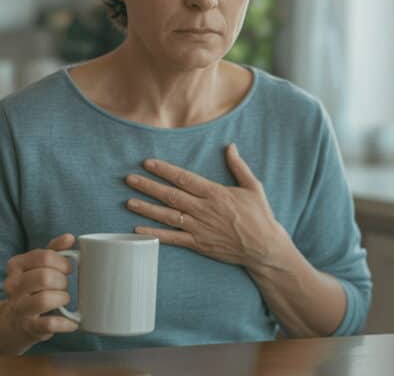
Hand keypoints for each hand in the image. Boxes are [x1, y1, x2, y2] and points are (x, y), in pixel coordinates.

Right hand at [1, 233, 79, 343]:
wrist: (13, 321)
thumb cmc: (32, 288)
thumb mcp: (39, 265)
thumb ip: (54, 250)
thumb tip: (69, 238)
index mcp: (15, 265)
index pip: (44, 257)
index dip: (62, 262)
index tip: (67, 268)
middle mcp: (13, 286)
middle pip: (44, 277)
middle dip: (62, 281)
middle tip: (64, 285)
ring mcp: (19, 307)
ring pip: (44, 300)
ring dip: (62, 298)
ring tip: (64, 299)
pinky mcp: (28, 327)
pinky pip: (49, 324)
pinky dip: (65, 323)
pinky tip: (72, 322)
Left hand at [124, 143, 290, 270]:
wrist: (264, 248)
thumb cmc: (260, 216)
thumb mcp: (253, 187)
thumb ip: (239, 166)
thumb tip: (231, 146)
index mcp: (215, 193)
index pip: (184, 178)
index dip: (164, 170)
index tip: (148, 163)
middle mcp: (203, 209)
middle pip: (170, 195)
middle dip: (148, 186)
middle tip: (130, 179)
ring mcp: (199, 228)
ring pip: (167, 215)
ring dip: (147, 208)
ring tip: (129, 201)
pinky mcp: (198, 244)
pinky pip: (172, 238)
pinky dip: (155, 234)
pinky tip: (138, 230)